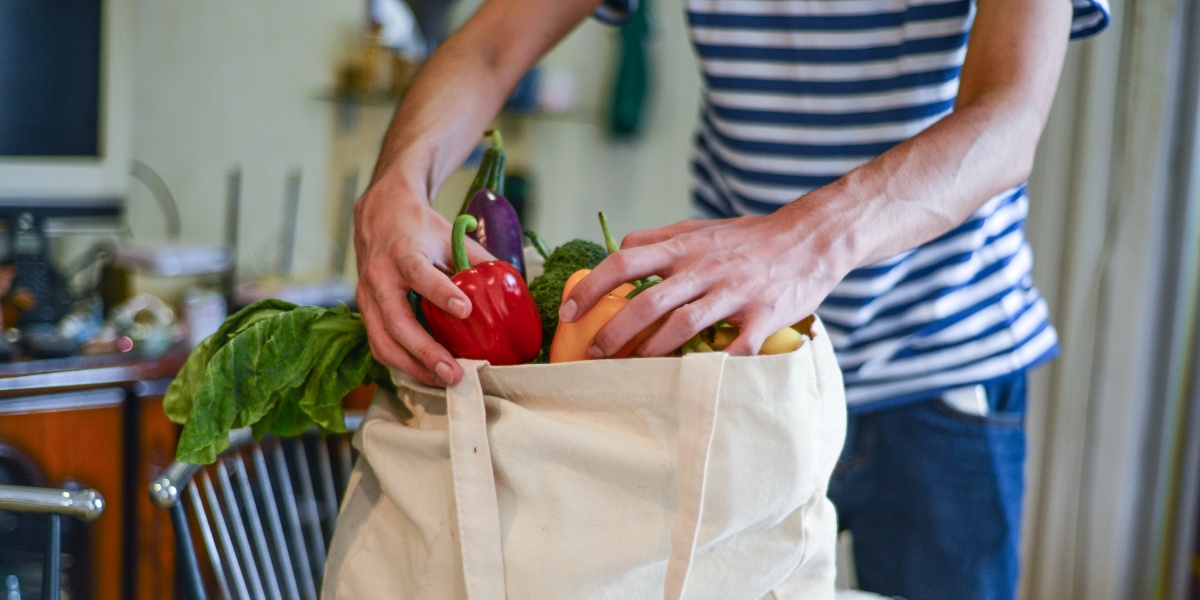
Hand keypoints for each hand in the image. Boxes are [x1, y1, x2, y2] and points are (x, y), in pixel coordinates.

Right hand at [354, 186, 493, 385]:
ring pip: (383, 342)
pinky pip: (380, 344)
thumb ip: (476, 262)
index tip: (465, 311)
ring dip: (413, 367)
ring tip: (444, 381)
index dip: (441, 293)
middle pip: (397, 321)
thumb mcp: (449, 236)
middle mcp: (380, 276)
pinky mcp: (366, 312)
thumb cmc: (419, 228)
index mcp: (403, 252)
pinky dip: (403, 364)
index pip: (420, 274)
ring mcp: (368, 297)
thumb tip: (509, 289)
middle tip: (454, 373)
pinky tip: (427, 373)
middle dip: (425, 352)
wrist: (379, 215)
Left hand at [558, 207, 849, 357]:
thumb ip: (660, 239)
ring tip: (632, 370)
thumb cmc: (749, 237)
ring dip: (653, 352)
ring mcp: (734, 292)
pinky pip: (735, 347)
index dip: (592, 288)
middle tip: (595, 355)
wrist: (811, 237)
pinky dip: (714, 365)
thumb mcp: (701, 228)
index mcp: (684, 247)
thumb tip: (617, 249)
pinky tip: (695, 380)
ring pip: (684, 325)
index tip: (569, 312)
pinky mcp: (764, 315)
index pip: (624, 261)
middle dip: (615, 332)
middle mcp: (705, 267)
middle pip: (648, 301)